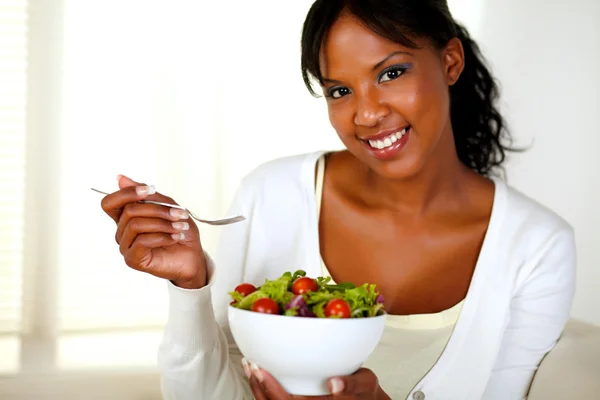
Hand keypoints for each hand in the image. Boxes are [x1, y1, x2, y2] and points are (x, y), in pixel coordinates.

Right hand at [100, 175, 206, 288]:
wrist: (192, 256)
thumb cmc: (179, 231)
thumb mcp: (168, 207)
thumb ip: (147, 195)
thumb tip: (121, 179)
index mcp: (126, 217)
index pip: (110, 203)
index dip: (126, 193)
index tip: (150, 190)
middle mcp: (122, 231)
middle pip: (129, 211)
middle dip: (158, 209)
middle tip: (181, 213)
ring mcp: (126, 246)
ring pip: (136, 225)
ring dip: (163, 223)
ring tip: (181, 227)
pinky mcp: (132, 259)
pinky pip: (142, 241)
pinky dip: (163, 237)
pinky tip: (176, 237)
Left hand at [242, 359, 389, 399]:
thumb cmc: (365, 392)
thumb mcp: (365, 385)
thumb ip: (351, 384)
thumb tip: (334, 383)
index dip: (271, 389)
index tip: (260, 370)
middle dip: (258, 387)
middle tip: (250, 365)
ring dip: (258, 389)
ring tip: (249, 367)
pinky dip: (264, 390)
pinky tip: (258, 375)